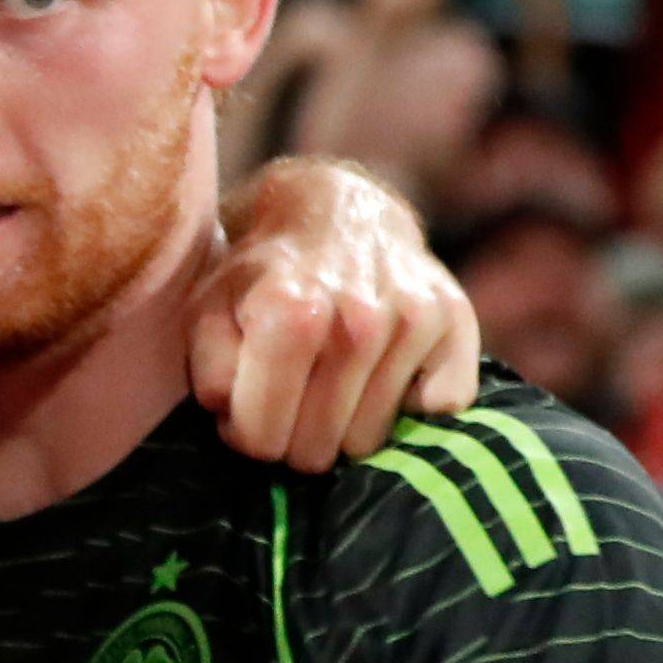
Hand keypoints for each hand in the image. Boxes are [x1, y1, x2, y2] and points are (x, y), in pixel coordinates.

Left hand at [197, 159, 480, 468]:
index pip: (261, 438)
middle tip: (288, 398)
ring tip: (329, 379)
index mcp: (289, 315)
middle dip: (292, 437)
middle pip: (317, 449)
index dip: (245, 435)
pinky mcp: (456, 320)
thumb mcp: (206, 314)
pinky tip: (383, 371)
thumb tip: (241, 426)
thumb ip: (211, 374)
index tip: (245, 410)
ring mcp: (413, 319)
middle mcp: (358, 318)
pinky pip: (438, 410)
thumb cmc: (259, 277)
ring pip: (370, 441)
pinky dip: (409, 405)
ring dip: (344, 424)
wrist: (335, 213)